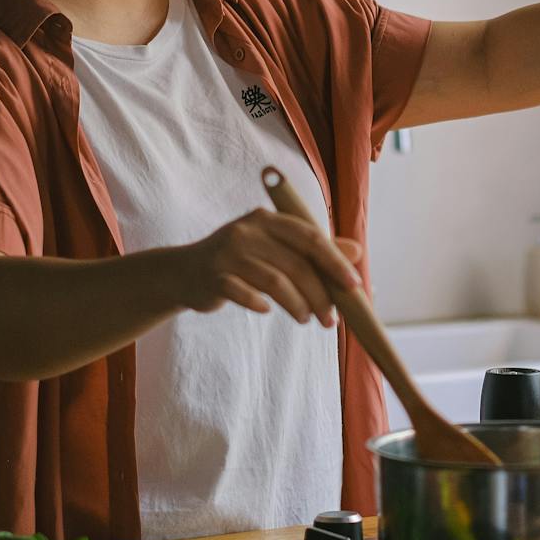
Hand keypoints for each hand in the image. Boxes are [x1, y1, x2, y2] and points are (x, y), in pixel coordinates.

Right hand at [175, 209, 363, 327]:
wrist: (182, 272)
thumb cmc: (237, 261)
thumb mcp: (274, 247)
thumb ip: (313, 249)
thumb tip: (357, 250)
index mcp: (268, 219)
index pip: (310, 237)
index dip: (335, 261)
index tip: (354, 285)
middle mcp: (248, 230)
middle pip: (296, 263)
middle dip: (319, 294)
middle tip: (331, 319)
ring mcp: (228, 253)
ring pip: (274, 281)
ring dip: (297, 305)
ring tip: (305, 319)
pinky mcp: (212, 276)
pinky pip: (242, 293)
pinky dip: (259, 303)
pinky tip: (266, 310)